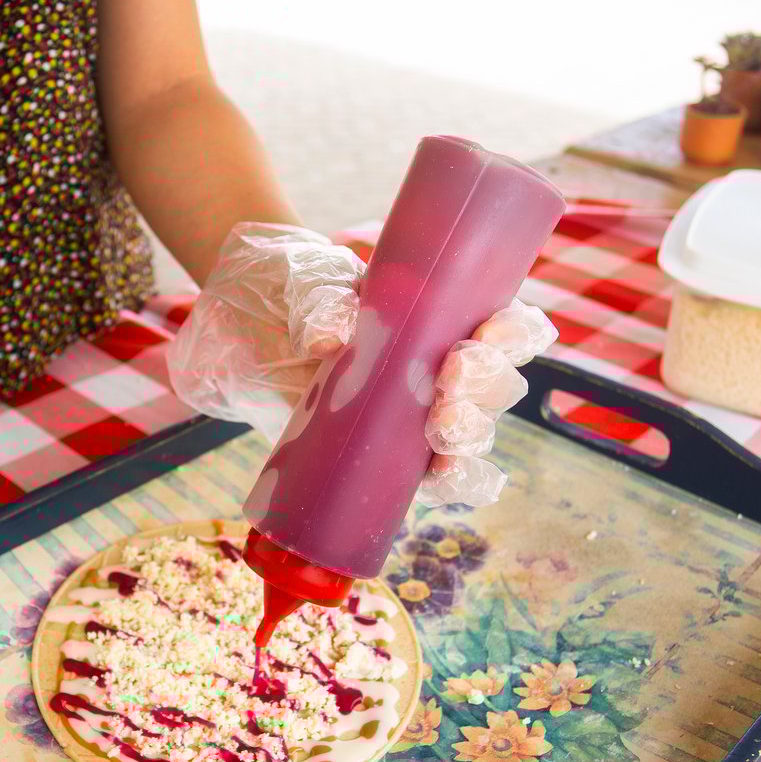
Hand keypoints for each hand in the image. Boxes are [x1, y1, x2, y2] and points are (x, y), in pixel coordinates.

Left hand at [165, 223, 556, 507]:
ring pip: (475, 430)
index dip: (514, 332)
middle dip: (483, 387)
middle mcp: (443, 363)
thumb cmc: (292, 292)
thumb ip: (320, 299)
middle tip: (449, 380)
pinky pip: (438, 475)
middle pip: (496, 384)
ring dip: (470, 435)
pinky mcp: (390, 451)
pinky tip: (443, 476)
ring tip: (441, 432)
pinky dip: (453, 481)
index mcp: (443, 312)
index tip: (485, 332)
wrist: (247, 331)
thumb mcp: (305, 281)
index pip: (504, 322)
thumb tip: (332, 336)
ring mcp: (419, 411)